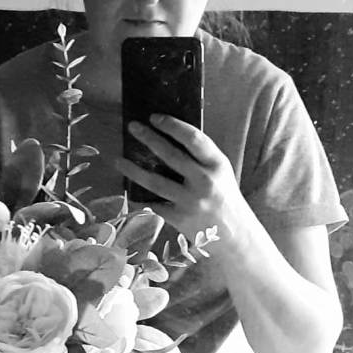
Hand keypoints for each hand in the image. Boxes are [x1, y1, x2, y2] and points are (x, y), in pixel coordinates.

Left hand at [122, 115, 246, 241]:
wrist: (235, 235)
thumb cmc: (224, 198)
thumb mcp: (220, 173)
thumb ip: (200, 158)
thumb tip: (167, 136)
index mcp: (217, 164)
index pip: (193, 138)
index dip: (172, 125)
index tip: (155, 117)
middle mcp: (204, 181)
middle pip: (170, 155)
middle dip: (148, 138)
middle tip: (132, 126)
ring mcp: (190, 201)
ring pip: (154, 181)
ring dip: (132, 169)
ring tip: (117, 160)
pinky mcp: (179, 218)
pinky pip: (153, 203)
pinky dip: (140, 196)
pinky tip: (129, 188)